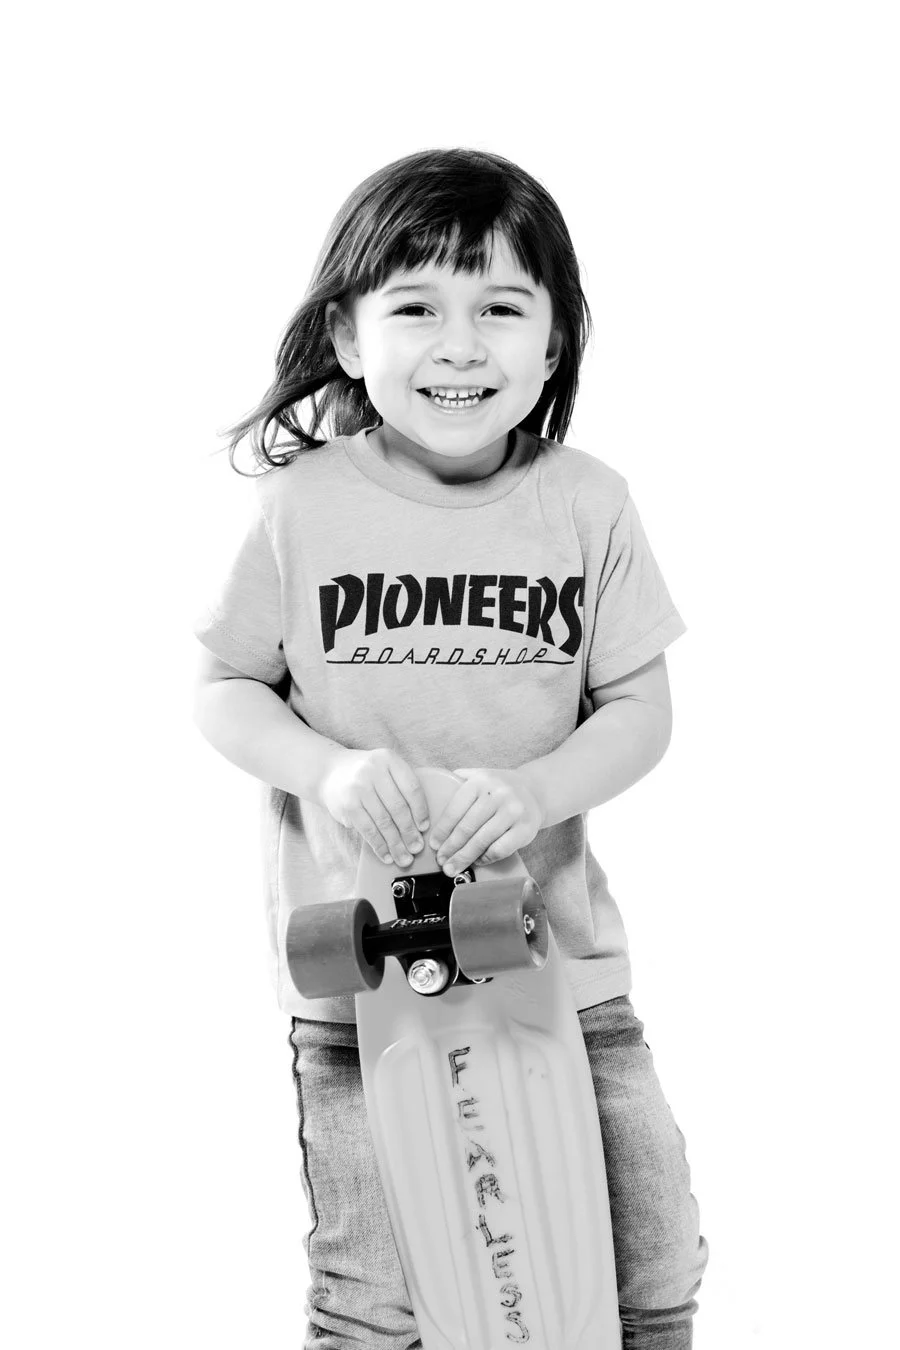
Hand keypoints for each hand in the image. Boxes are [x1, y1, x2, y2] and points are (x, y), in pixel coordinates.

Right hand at [317, 748, 430, 866]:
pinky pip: (368, 830)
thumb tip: (420, 826)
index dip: (421, 810)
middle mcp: (374, 771)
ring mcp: (359, 788)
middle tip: (417, 848)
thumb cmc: (365, 775)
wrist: (329, 772)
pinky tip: (386, 855)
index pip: (412, 788)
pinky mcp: (348, 806)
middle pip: (398, 807)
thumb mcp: (384, 769)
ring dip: (396, 844)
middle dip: (410, 832)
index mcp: (389, 760)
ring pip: (384, 822)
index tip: (425, 828)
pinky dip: (379, 846)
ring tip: (404, 858)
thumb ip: (402, 787)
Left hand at [428, 767, 544, 875]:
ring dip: (464, 857)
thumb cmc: (500, 788)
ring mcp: (513, 812)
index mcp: (480, 781)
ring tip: (453, 867)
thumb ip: (456, 782)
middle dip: (450, 848)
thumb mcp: (479, 776)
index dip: (442, 830)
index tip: (434, 845)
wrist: (535, 791)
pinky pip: (500, 849)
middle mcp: (497, 794)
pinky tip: (477, 862)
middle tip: (441, 861)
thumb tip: (432, 799)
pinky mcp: (525, 829)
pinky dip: (486, 858)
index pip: (455, 809)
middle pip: (467, 827)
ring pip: (482, 840)